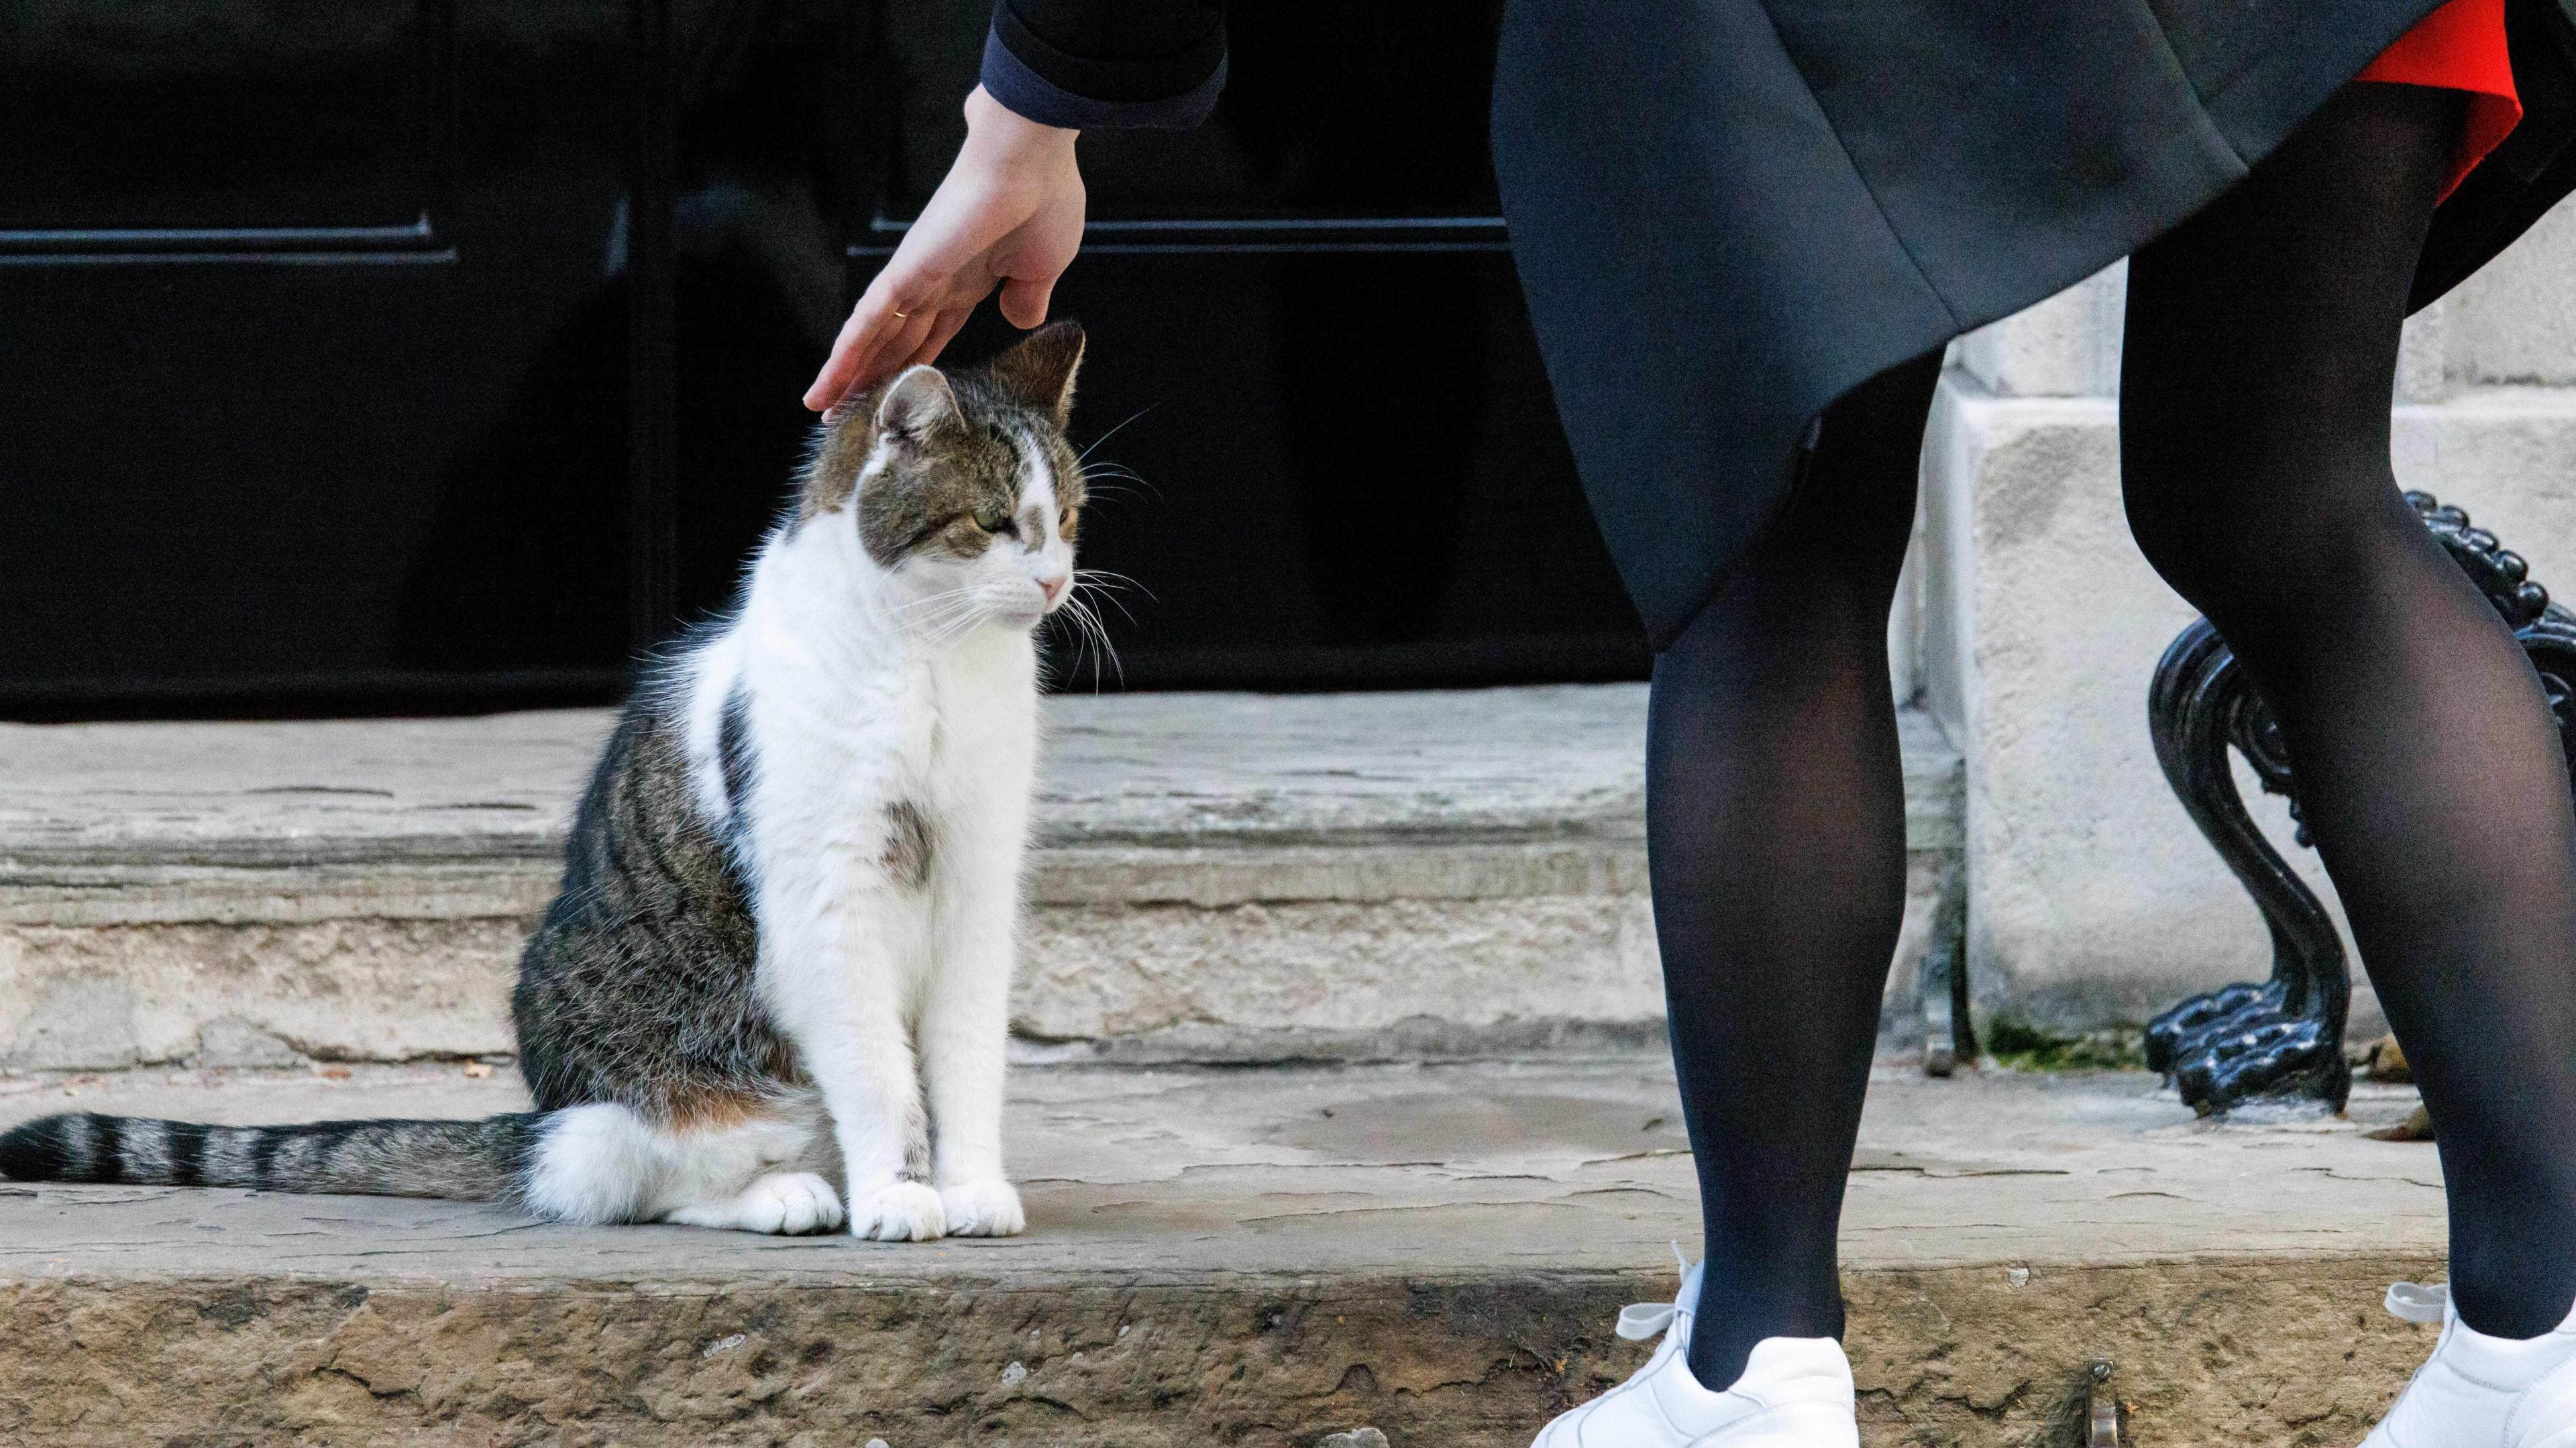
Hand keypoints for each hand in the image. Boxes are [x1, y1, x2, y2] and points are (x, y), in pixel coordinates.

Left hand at [804, 86, 1085, 418]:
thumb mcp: (1044, 268)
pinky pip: (870, 320)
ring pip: (873, 337)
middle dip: (873, 378)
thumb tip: (1020, 321)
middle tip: (846, 413)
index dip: (912, 367)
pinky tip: (829, 381)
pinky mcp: (907, 271)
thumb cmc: (1043, 201)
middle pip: (895, 341)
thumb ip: (1028, 297)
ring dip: (849, 374)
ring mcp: (916, 276)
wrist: (1029, 157)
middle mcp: (936, 282)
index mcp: (970, 282)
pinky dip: (848, 352)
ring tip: (823, 410)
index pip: (931, 335)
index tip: (898, 394)